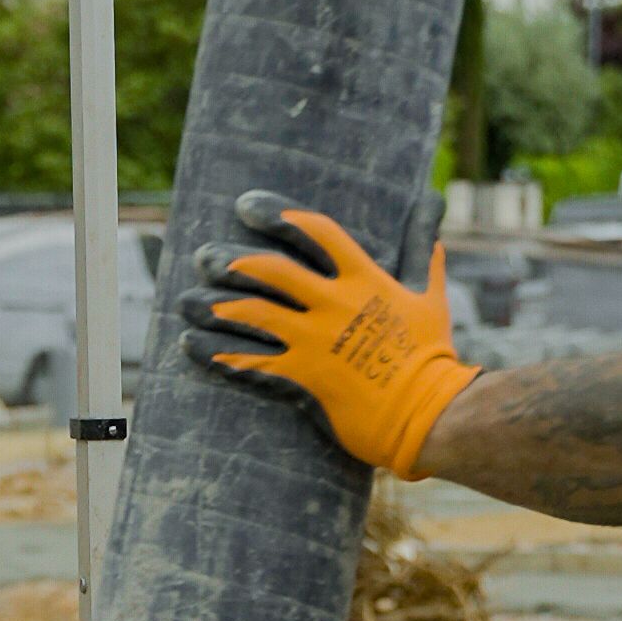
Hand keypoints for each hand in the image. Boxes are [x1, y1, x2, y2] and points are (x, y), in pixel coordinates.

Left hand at [183, 193, 479, 477]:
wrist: (430, 412)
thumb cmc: (432, 355)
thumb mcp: (431, 297)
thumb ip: (423, 255)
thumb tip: (433, 214)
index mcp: (364, 278)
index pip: (318, 232)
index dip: (281, 215)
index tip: (250, 208)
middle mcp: (334, 303)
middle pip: (274, 269)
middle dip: (236, 260)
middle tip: (206, 258)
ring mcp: (317, 339)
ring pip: (255, 312)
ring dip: (218, 306)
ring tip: (188, 303)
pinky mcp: (305, 375)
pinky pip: (254, 361)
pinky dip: (222, 354)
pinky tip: (196, 348)